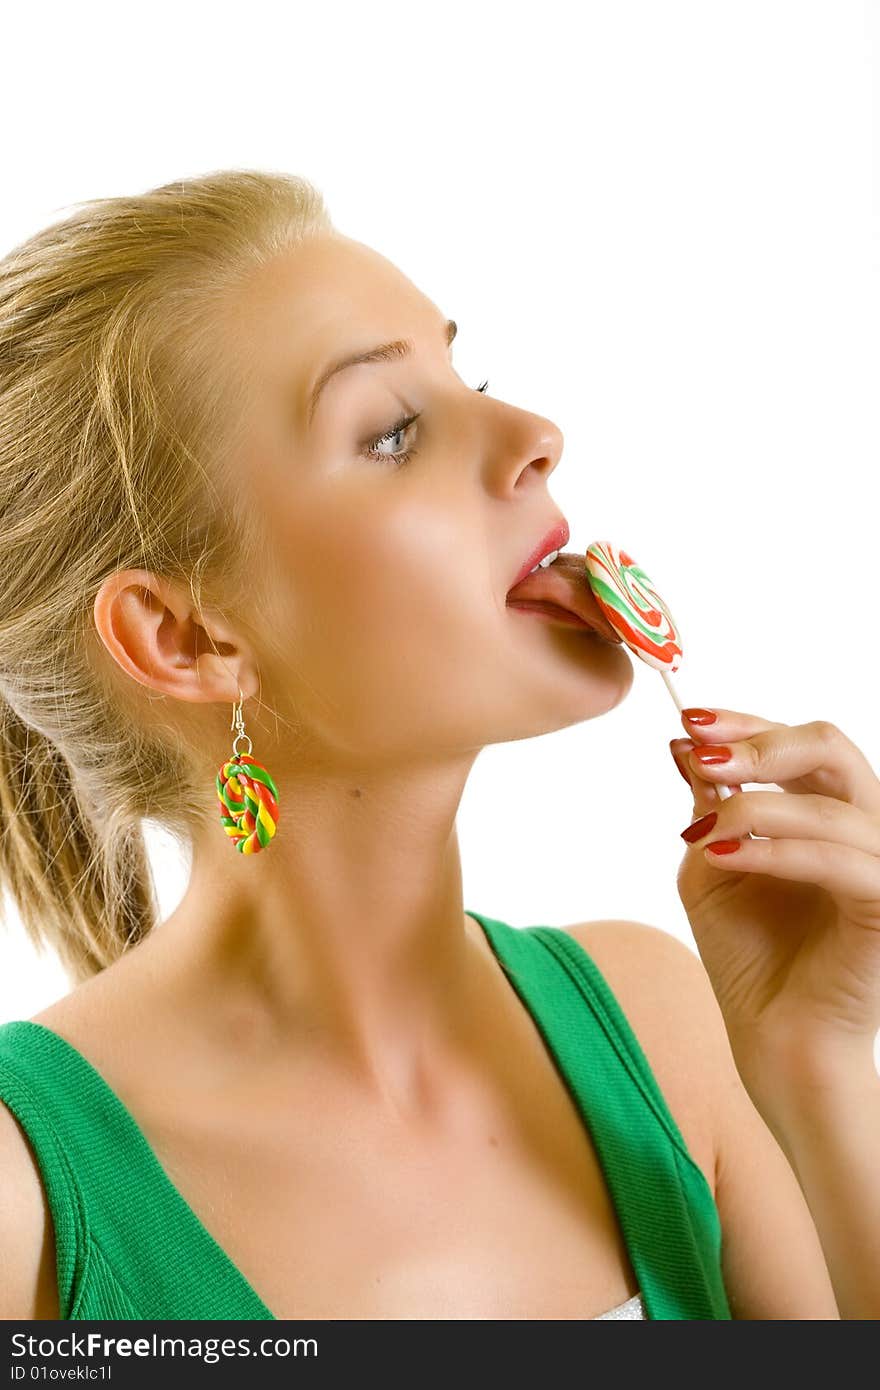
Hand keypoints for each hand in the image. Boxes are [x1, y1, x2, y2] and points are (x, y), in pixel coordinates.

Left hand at [669, 709, 879, 1097]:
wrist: (775, 1041)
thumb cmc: (750, 958)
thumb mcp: (713, 867)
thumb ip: (709, 807)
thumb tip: (685, 744)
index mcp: (828, 811)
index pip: (798, 742)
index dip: (745, 723)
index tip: (688, 720)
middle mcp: (865, 828)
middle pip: (830, 747)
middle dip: (758, 742)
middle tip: (701, 754)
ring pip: (829, 804)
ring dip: (753, 806)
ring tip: (700, 830)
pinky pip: (837, 860)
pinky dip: (773, 851)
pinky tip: (720, 854)